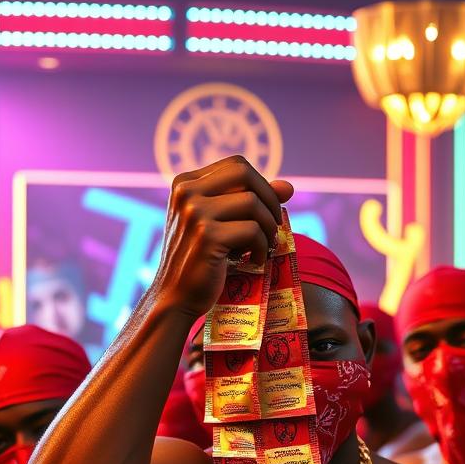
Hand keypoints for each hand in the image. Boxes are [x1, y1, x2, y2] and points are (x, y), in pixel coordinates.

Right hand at [153, 155, 293, 317]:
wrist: (175, 298)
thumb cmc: (200, 261)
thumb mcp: (221, 225)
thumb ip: (250, 202)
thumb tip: (289, 187)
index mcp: (185, 183)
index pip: (237, 165)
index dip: (261, 184)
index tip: (267, 211)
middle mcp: (186, 192)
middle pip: (245, 174)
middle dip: (269, 199)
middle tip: (274, 226)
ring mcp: (194, 213)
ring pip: (252, 202)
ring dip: (268, 226)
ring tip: (264, 246)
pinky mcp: (206, 236)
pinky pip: (252, 230)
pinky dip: (262, 246)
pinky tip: (255, 260)